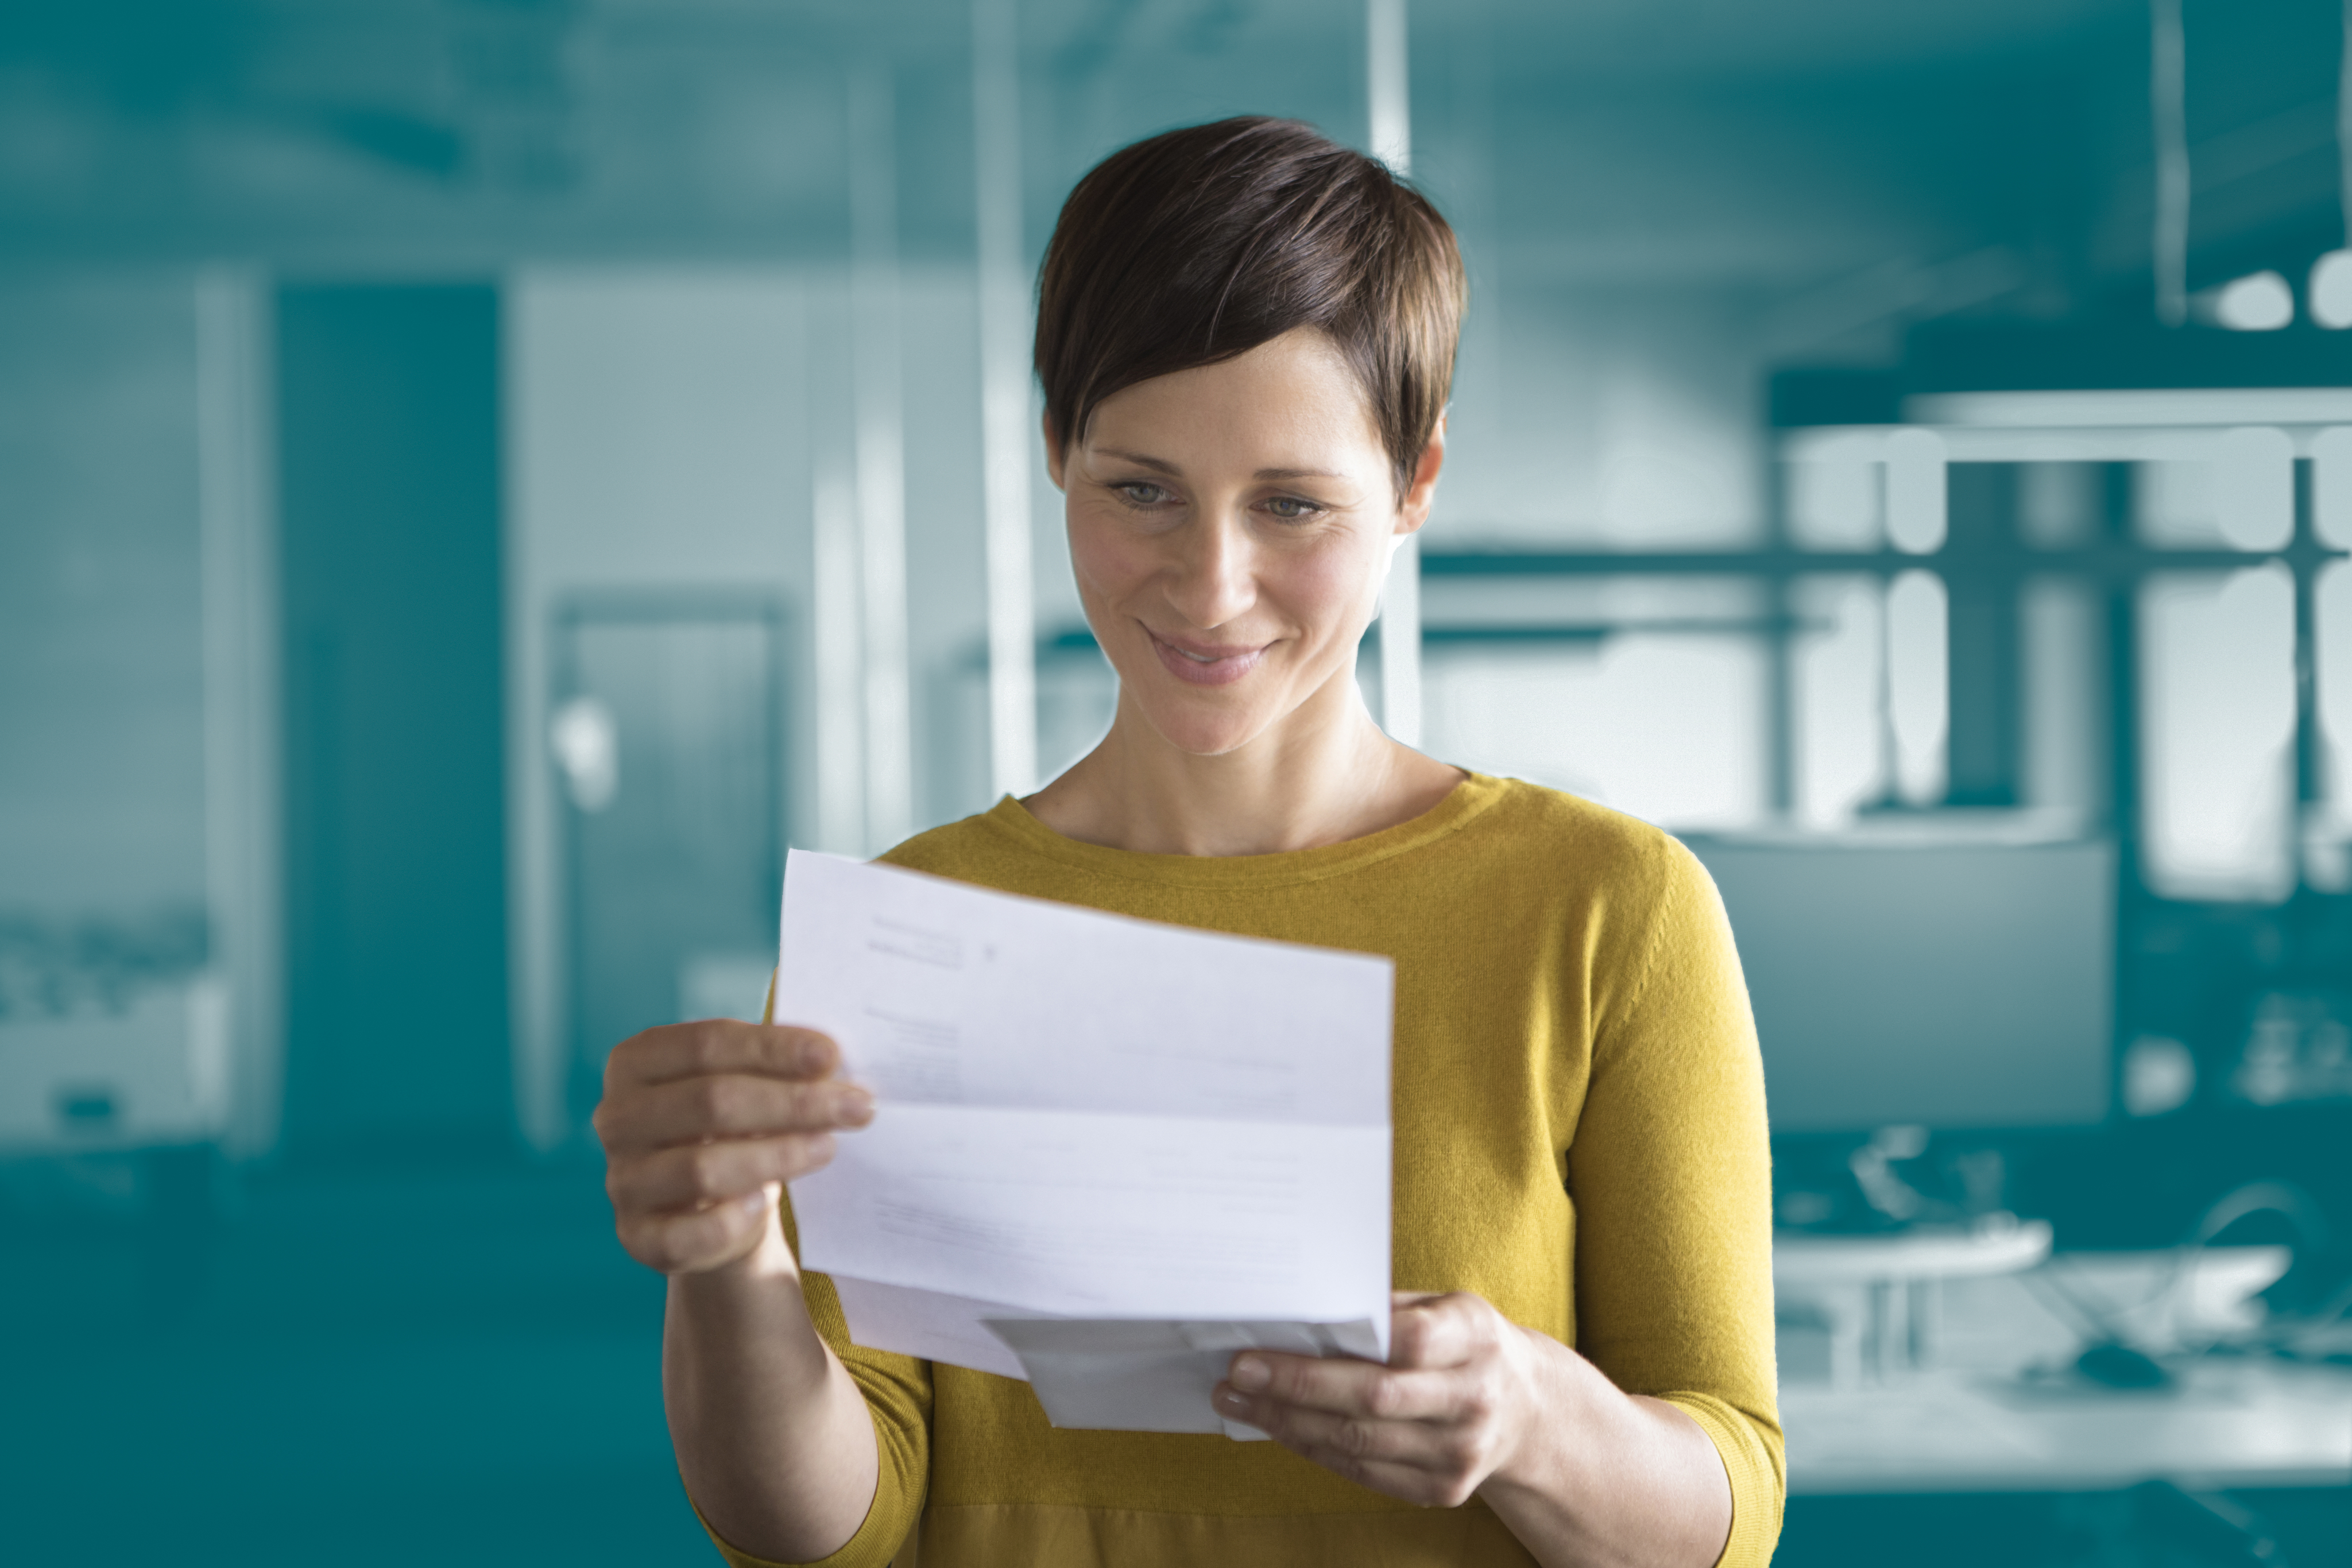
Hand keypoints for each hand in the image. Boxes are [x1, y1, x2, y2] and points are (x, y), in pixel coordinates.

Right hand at [593, 1020, 872, 1275]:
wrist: (712, 1204)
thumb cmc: (734, 1125)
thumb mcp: (746, 1083)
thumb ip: (774, 1067)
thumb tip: (831, 1063)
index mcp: (636, 1062)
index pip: (707, 1044)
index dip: (772, 1048)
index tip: (831, 1056)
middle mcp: (617, 1118)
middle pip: (711, 1102)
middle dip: (793, 1102)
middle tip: (856, 1107)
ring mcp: (621, 1180)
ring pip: (703, 1168)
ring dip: (778, 1155)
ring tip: (828, 1147)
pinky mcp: (636, 1237)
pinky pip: (688, 1233)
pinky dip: (734, 1218)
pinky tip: (766, 1202)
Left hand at [1212, 1291, 1542, 1507]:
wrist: (1527, 1409)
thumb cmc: (1466, 1342)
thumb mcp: (1445, 1305)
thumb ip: (1386, 1309)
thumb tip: (1300, 1310)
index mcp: (1475, 1336)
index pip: (1405, 1342)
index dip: (1330, 1349)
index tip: (1264, 1345)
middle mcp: (1474, 1397)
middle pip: (1372, 1399)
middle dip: (1293, 1388)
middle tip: (1236, 1375)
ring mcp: (1460, 1451)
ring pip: (1359, 1442)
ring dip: (1289, 1423)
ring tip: (1240, 1402)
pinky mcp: (1445, 1489)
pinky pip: (1365, 1472)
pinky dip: (1315, 1449)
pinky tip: (1280, 1427)